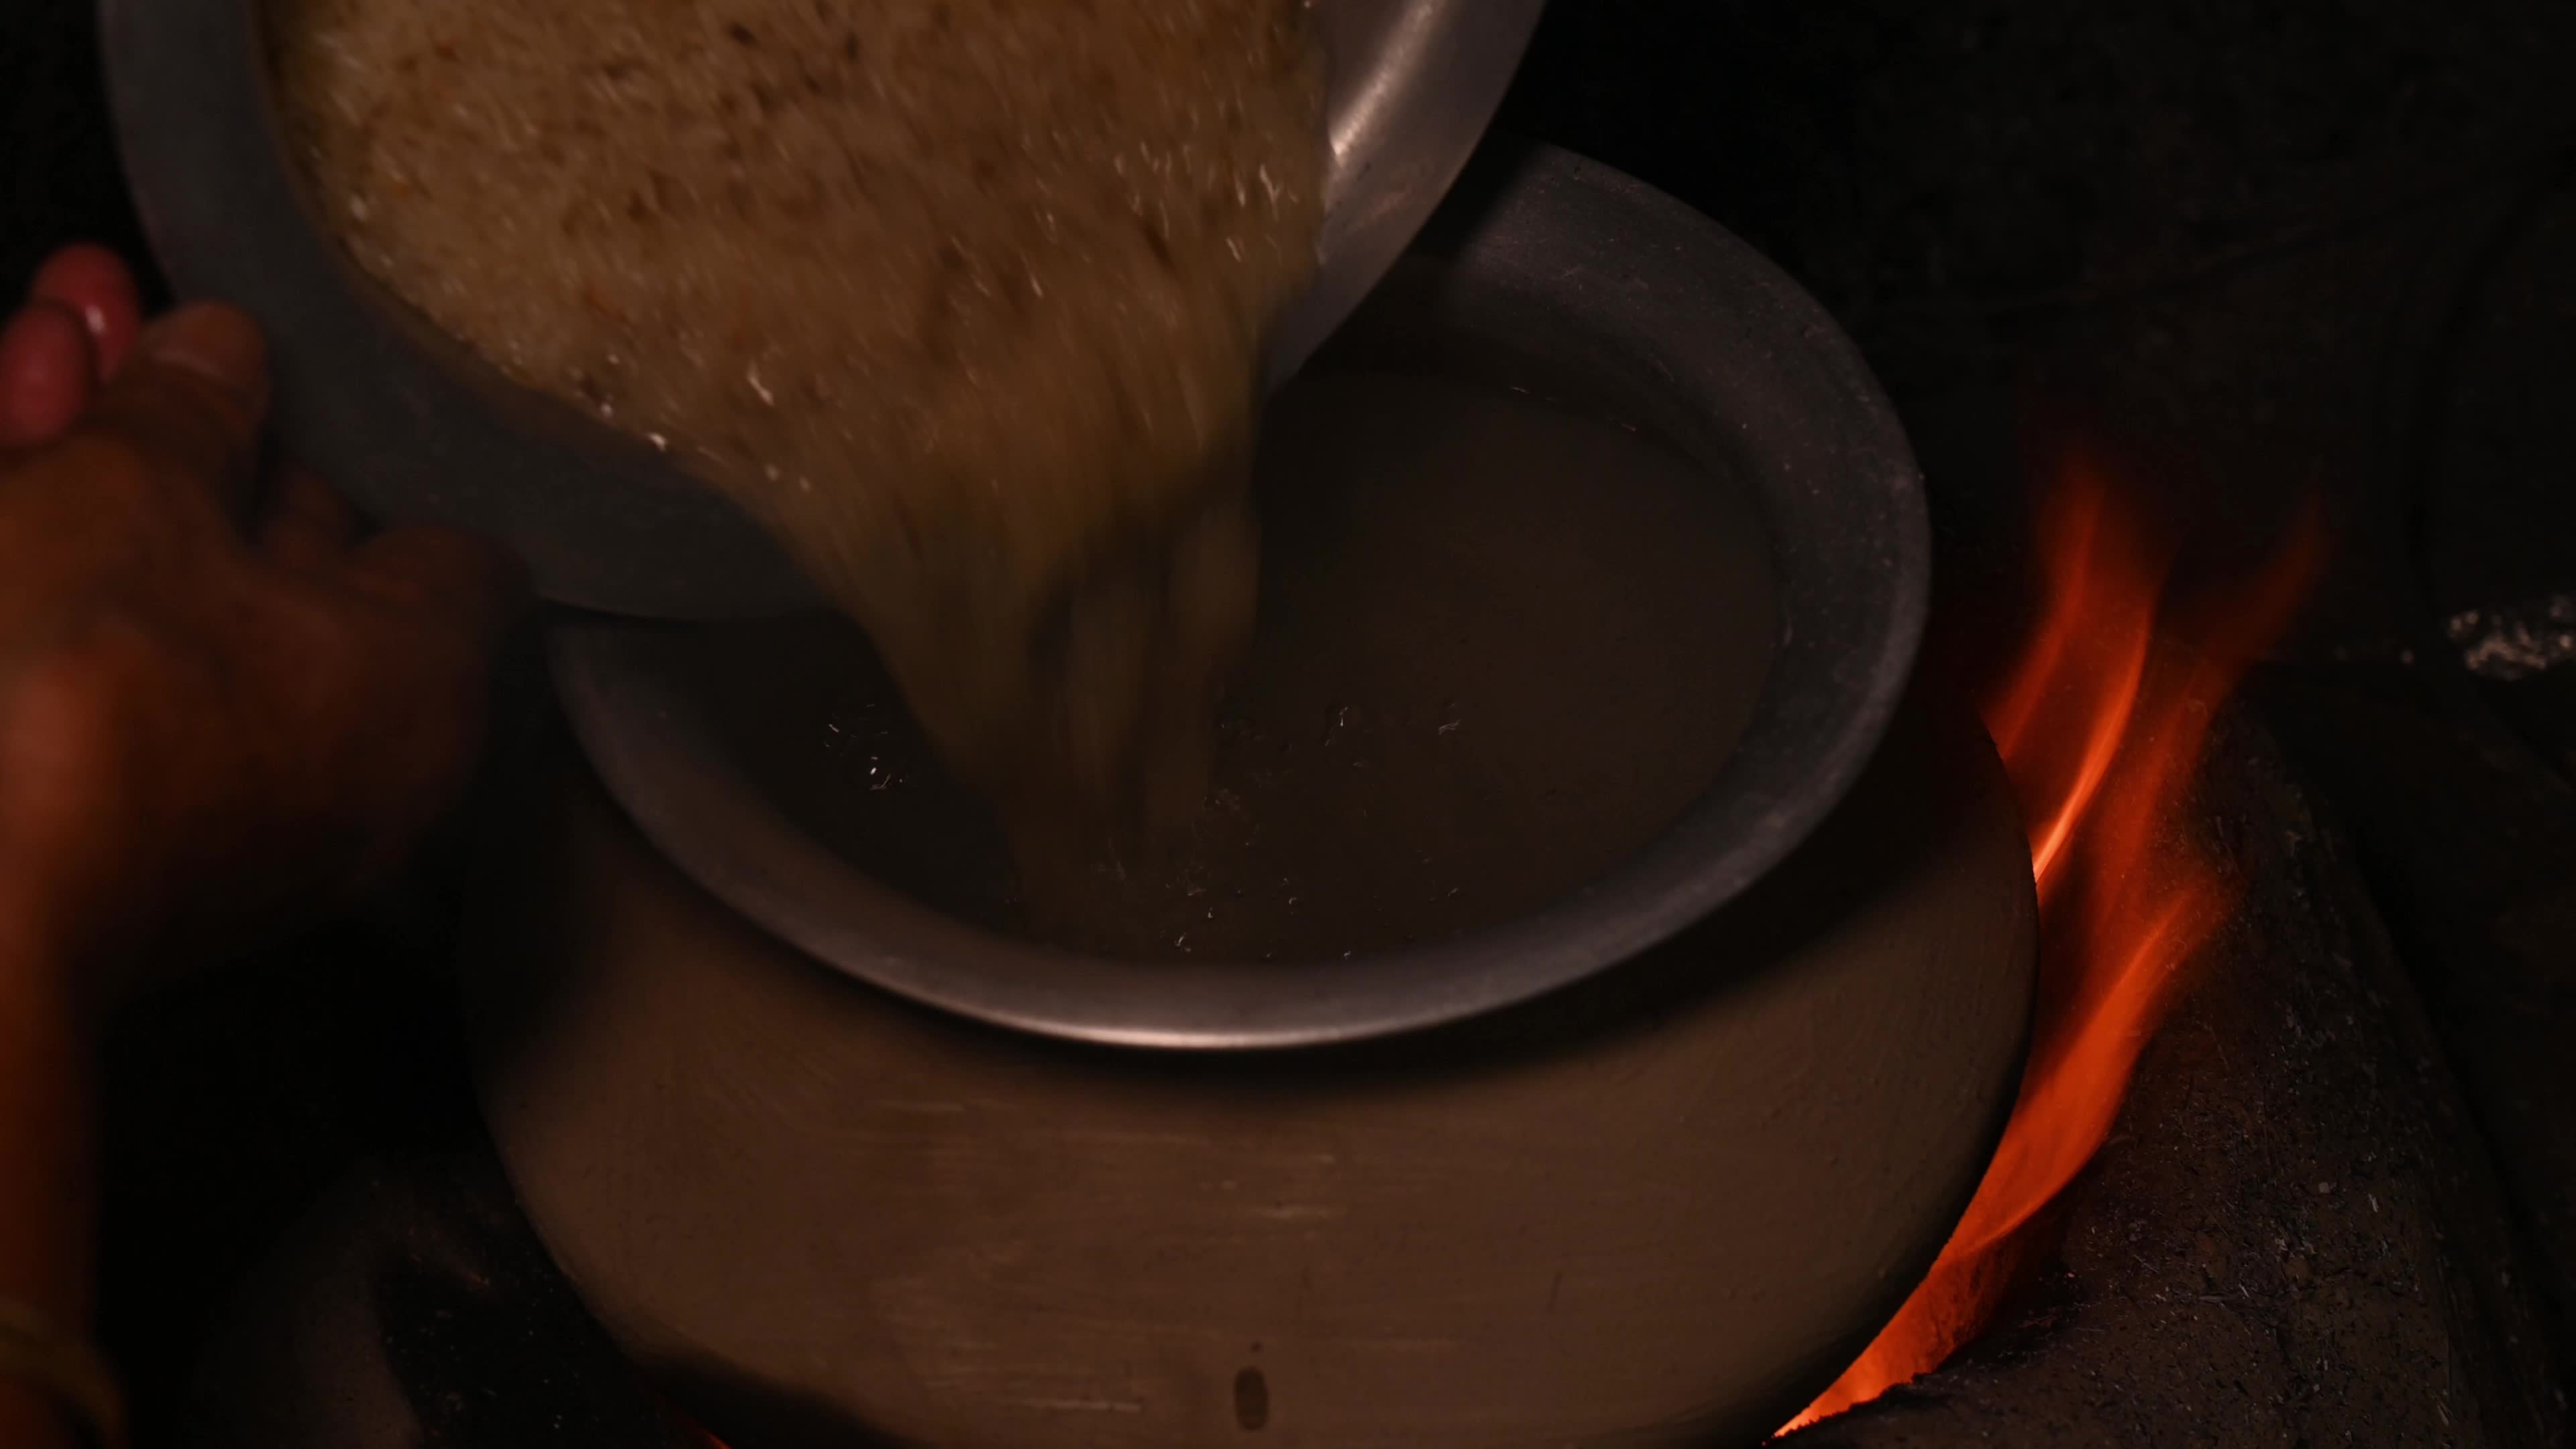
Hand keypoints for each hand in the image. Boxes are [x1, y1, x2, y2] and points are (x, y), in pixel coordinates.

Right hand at [0, 246, 524, 1004]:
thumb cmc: (82, 689)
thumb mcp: (131, 493)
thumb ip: (184, 411)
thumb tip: (220, 348)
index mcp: (418, 689)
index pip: (442, 554)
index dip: (363, 449)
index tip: (284, 373)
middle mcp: (342, 760)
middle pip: (281, 554)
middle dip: (192, 422)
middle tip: (121, 306)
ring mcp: (214, 802)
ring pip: (166, 591)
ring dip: (106, 456)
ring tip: (57, 308)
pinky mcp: (91, 816)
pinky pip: (94, 659)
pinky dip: (52, 548)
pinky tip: (14, 411)